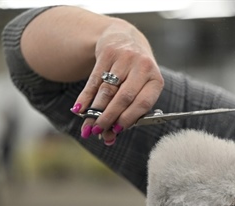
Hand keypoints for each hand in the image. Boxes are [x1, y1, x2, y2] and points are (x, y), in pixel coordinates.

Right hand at [73, 18, 163, 144]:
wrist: (126, 39)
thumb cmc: (134, 74)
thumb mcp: (139, 89)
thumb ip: (128, 111)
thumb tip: (110, 136)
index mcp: (155, 80)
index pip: (143, 103)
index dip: (129, 118)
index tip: (116, 131)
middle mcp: (142, 67)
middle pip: (123, 97)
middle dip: (109, 117)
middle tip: (98, 131)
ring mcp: (125, 58)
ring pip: (107, 89)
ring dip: (95, 110)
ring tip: (88, 126)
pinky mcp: (107, 53)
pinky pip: (94, 79)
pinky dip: (85, 96)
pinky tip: (79, 109)